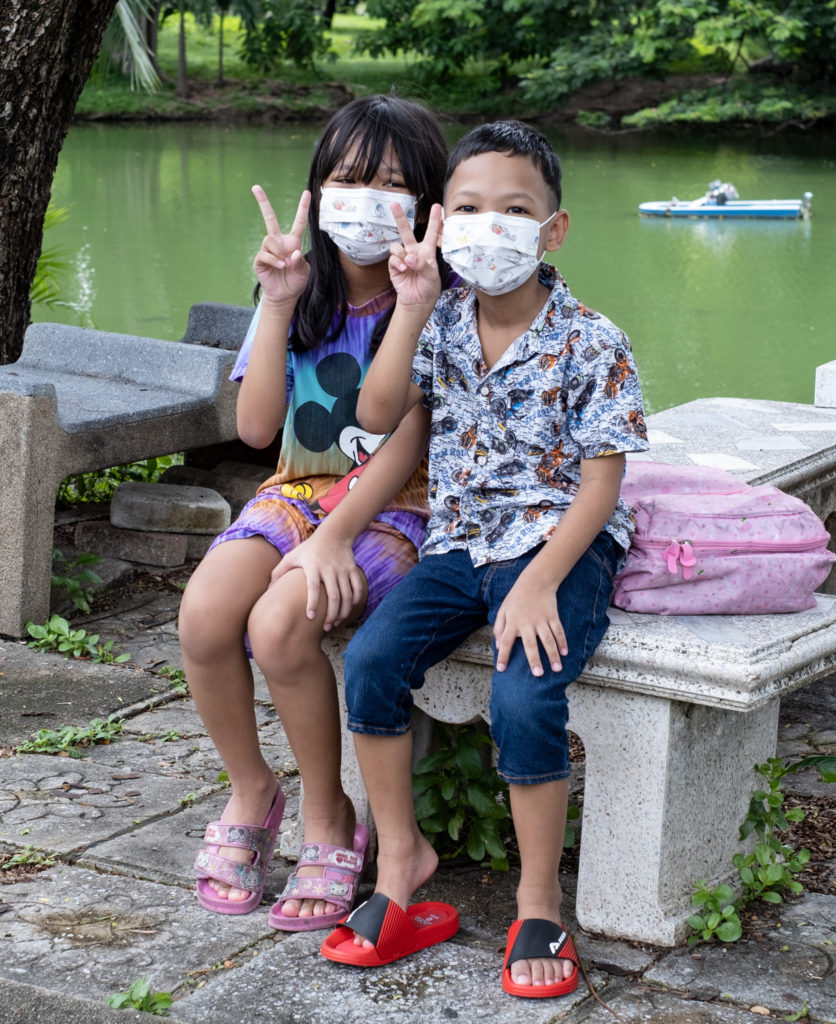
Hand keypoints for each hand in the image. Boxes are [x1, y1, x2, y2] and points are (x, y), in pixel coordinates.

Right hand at [251, 186, 310, 307]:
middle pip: (269, 218)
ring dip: (279, 252)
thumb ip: (300, 261)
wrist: (285, 296)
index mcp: (292, 242)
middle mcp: (278, 243)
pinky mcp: (260, 260)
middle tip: (255, 187)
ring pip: (269, 240)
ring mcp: (268, 250)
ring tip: (285, 265)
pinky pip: (265, 254)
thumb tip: (292, 252)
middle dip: (262, 202)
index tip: (306, 193)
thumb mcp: (304, 272)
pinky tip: (280, 266)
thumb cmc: (296, 282)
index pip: (298, 222)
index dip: (302, 208)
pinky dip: (274, 260)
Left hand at [269, 531, 365, 630]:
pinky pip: (357, 589)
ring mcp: (343, 570)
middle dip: (331, 614)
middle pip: (334, 595)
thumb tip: (267, 591)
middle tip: (325, 628)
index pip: (313, 586)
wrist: (333, 534)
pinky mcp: (353, 570)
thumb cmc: (309, 549)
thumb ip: (278, 573)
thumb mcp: (291, 556)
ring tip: (335, 623)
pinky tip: (348, 610)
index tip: (310, 617)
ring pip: (347, 595)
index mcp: (313, 566)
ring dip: (343, 612)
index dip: (312, 602)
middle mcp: (329, 568)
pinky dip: (355, 601)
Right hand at [388, 201, 441, 310]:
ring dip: (401, 253)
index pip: (431, 233)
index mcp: (427, 252)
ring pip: (396, 246)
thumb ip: (423, 264)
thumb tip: (409, 258)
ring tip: (408, 265)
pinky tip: (404, 270)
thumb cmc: (429, 288)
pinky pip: (393, 258)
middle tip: (393, 204)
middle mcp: (414, 252)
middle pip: (406, 231)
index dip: (434, 220)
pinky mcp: (394, 267)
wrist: (417, 302)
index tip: (437, 206)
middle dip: (400, 217)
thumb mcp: (432, 276)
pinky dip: (398, 263)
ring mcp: (403, 259)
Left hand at [493, 570, 567, 676]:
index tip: (501, 669)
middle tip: (538, 674)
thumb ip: (499, 628)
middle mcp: (527, 623)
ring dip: (553, 655)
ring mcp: (541, 620)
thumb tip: (497, 646)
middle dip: (534, 660)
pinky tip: (564, 653)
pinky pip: (558, 631)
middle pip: (530, 644)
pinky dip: (562, 642)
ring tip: (557, 669)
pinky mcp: (553, 616)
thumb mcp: (503, 610)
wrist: (535, 581)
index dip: (503, 655)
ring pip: (548, 640)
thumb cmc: (516, 598)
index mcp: (512, 622)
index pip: (505, 641)